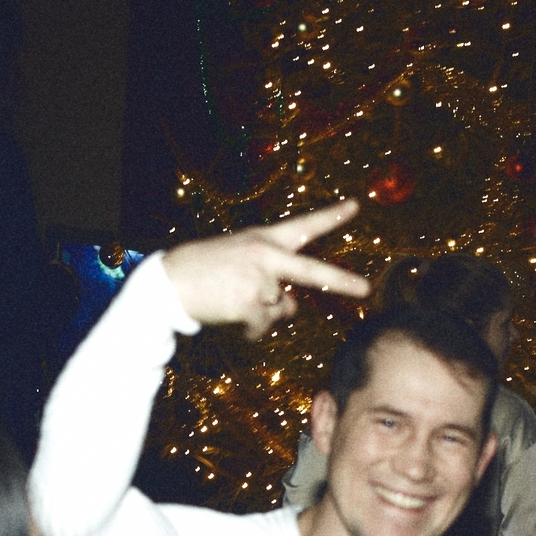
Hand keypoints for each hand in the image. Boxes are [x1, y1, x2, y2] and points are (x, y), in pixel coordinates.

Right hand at [160, 200, 370, 339]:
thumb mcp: (241, 260)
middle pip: (313, 273)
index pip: (303, 226)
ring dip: (263, 314)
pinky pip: (263, 327)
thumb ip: (272, 277)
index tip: (356, 206)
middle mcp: (266, 256)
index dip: (331, 216)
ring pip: (281, 311)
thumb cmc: (204, 271)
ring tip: (232, 301)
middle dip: (343, 282)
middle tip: (367, 289)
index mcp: (264, 238)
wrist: (168, 283)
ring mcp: (260, 281)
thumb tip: (293, 306)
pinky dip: (249, 329)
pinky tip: (228, 315)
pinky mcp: (250, 305)